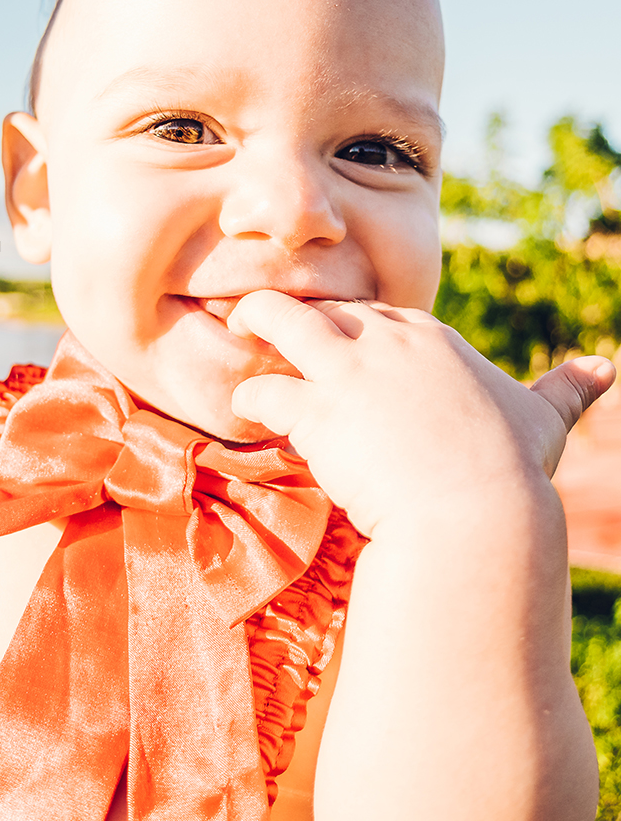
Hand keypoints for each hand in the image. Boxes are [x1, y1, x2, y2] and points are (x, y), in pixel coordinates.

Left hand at [229, 291, 614, 534]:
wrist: (474, 513)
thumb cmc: (509, 470)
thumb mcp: (542, 418)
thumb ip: (566, 388)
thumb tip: (608, 368)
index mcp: (436, 340)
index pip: (384, 316)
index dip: (360, 325)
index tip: (346, 336)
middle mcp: (389, 342)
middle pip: (330, 307)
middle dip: (302, 312)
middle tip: (275, 319)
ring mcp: (349, 371)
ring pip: (284, 321)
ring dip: (256, 319)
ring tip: (237, 324)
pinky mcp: (316, 409)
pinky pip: (264, 389)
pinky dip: (248, 395)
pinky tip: (241, 405)